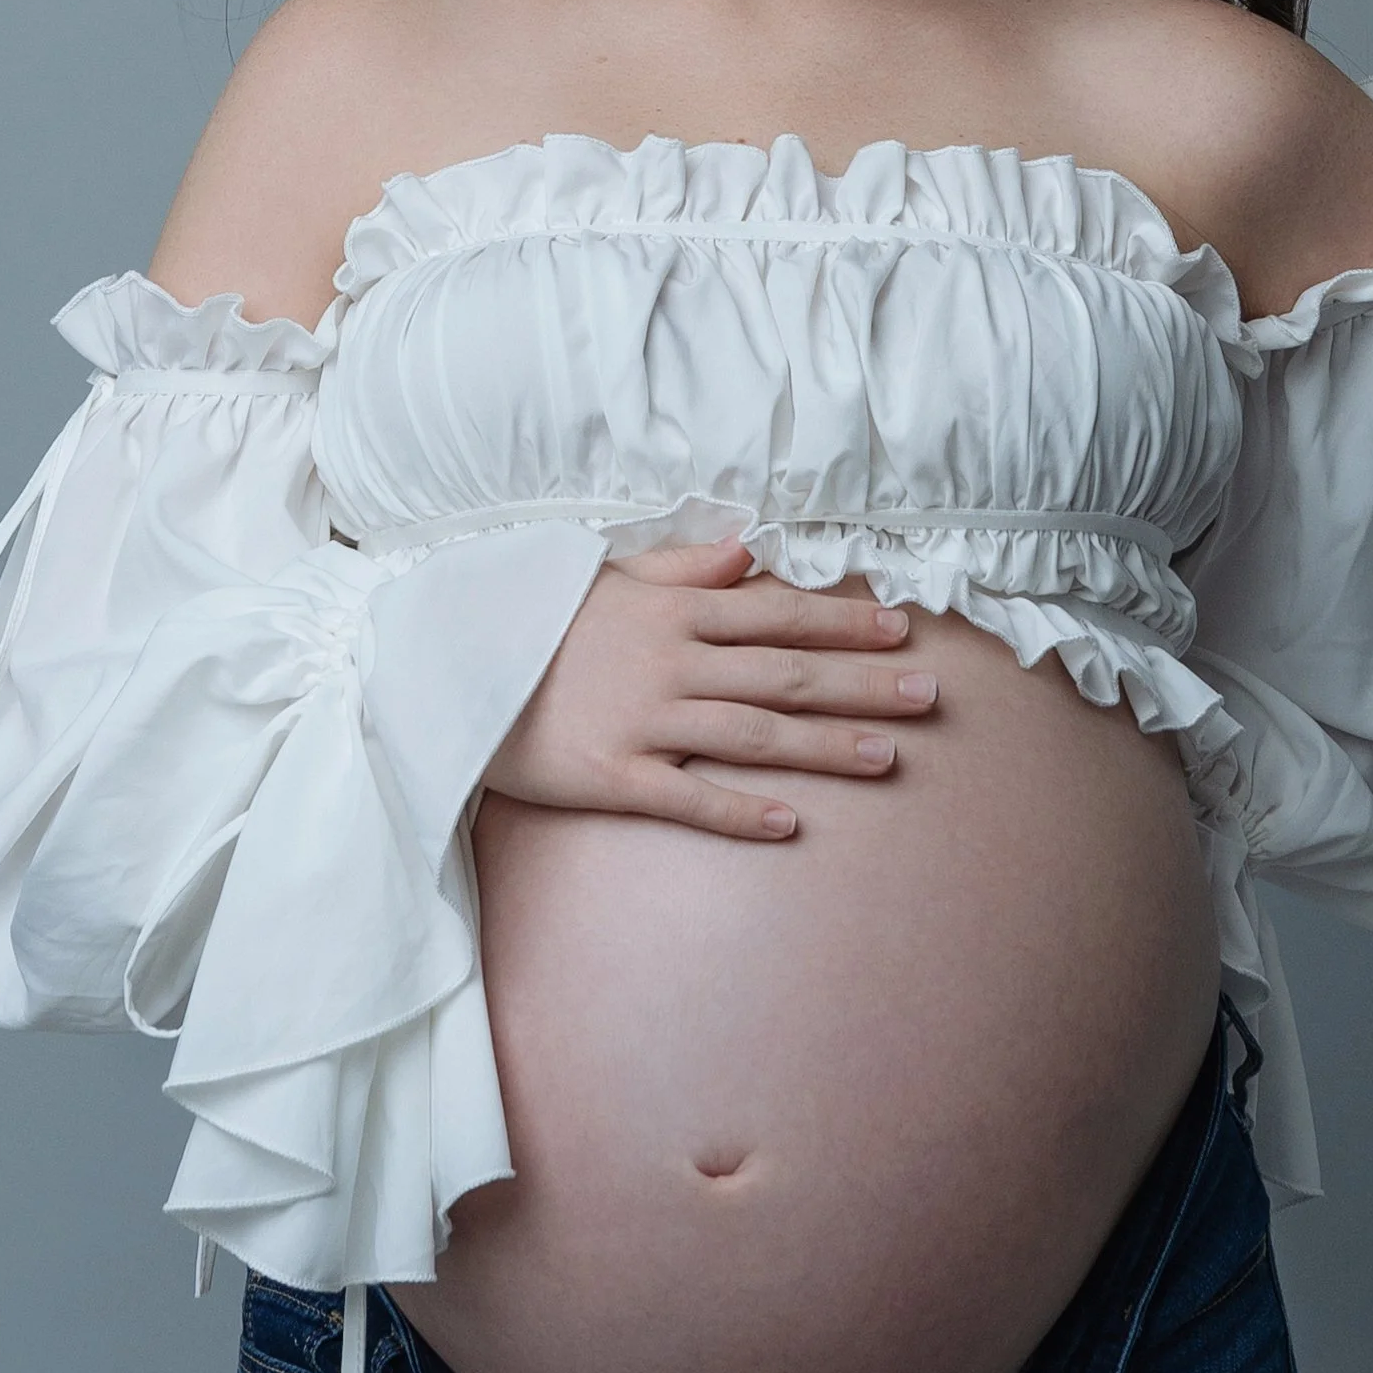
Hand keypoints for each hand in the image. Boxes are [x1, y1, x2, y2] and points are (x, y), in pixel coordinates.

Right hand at [482, 539, 939, 840]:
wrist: (442, 664)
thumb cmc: (529, 618)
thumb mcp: (605, 576)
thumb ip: (681, 567)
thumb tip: (747, 548)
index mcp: (672, 611)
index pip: (777, 613)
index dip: (844, 619)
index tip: (903, 627)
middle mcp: (669, 663)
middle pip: (785, 674)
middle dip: (863, 682)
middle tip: (930, 694)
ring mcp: (642, 720)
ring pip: (753, 734)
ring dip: (825, 746)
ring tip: (890, 755)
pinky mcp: (609, 775)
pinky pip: (684, 796)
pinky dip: (738, 811)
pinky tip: (789, 824)